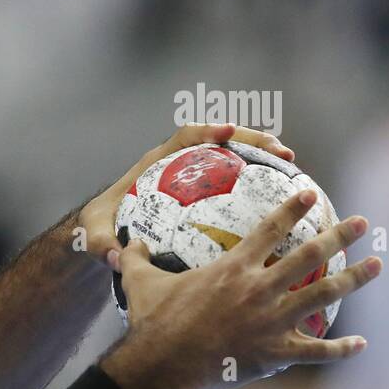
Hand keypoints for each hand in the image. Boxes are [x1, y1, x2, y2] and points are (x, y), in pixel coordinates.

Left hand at [79, 123, 295, 269]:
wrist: (105, 236)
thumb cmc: (100, 230)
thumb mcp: (96, 236)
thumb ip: (102, 245)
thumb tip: (116, 258)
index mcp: (156, 167)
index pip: (184, 138)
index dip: (206, 131)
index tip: (228, 132)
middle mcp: (179, 168)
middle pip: (221, 142)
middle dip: (252, 140)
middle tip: (281, 153)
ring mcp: (195, 181)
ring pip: (235, 161)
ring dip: (263, 161)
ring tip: (293, 169)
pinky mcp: (206, 198)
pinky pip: (237, 187)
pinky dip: (258, 189)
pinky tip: (283, 206)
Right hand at [99, 188, 380, 388]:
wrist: (162, 365)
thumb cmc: (151, 322)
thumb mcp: (139, 283)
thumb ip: (136, 260)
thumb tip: (123, 245)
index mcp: (231, 269)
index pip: (269, 230)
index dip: (291, 208)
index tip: (309, 194)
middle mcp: (258, 289)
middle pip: (308, 255)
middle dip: (338, 235)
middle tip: (359, 221)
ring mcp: (272, 321)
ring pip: (324, 294)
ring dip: (355, 278)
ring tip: (376, 265)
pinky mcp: (276, 353)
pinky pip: (318, 350)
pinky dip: (342, 348)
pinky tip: (361, 344)